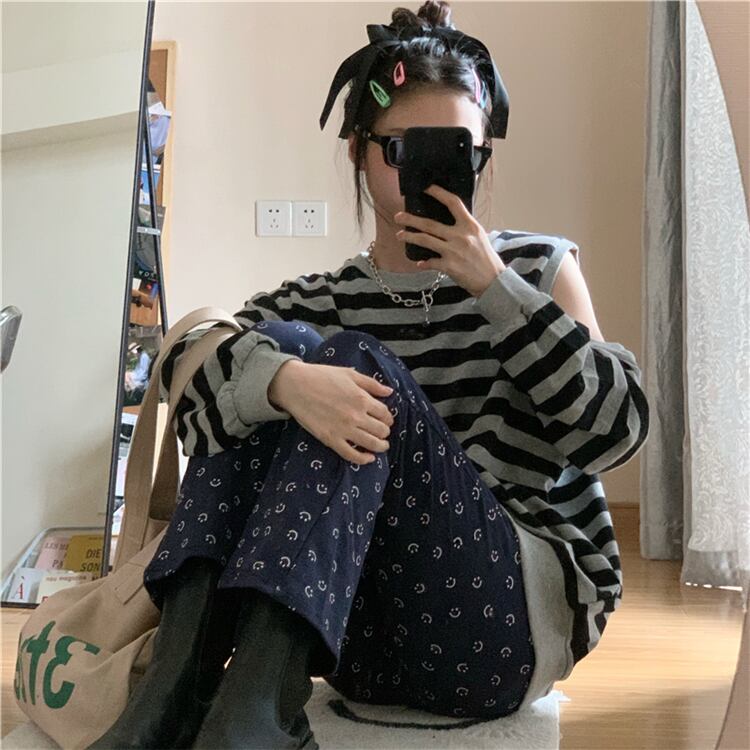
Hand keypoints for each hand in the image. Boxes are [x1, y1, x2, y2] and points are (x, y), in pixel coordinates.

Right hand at [268, 361, 394, 464]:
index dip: (388, 417)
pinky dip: (363, 459)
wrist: (295, 385)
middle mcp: (356, 416)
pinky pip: (351, 455)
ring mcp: (344, 430)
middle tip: (382, 431)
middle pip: (381, 430)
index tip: (386, 419)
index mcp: (362, 399)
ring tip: (381, 446)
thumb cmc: (321, 376)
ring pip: (371, 444)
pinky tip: (369, 458)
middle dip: (385, 431)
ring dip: (380, 446)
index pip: (385, 414)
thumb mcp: (350, 374)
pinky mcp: (331, 439)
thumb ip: (372, 384)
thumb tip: (389, 391)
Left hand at [394, 184, 505, 297]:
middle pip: (430, 223)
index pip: (452, 203)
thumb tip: (449, 220)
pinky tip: (419, 262)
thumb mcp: (479, 236)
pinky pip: (430, 262)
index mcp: (469, 225)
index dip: (438, 193)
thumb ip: (464, 227)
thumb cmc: (486, 259)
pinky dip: (423, 262)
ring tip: (399, 235)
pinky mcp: (449, 266)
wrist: (493, 281)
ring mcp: (453, 251)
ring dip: (409, 236)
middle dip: (411, 219)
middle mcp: (460, 236)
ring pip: (425, 240)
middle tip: (398, 216)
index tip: (426, 188)